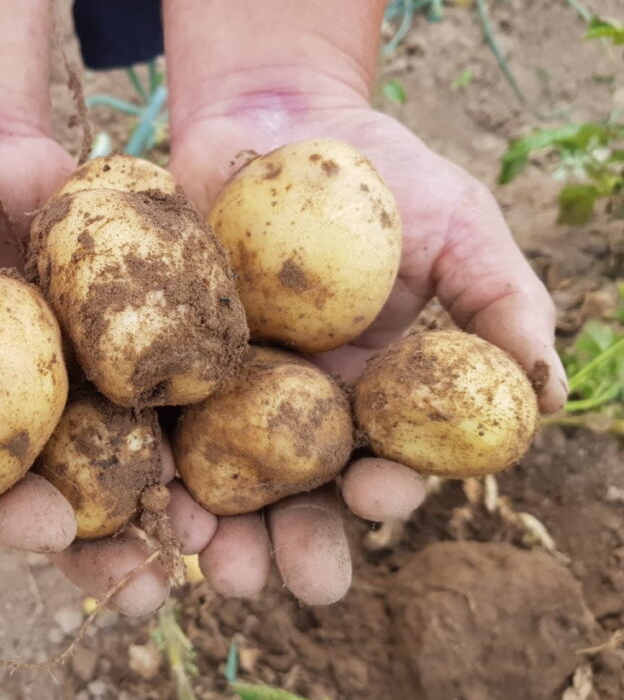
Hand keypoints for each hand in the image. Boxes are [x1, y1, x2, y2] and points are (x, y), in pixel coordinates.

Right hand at [0, 98, 205, 613]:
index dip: (6, 516)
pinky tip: (230, 451)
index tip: (52, 529)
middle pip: (55, 493)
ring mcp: (71, 380)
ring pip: (116, 457)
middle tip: (147, 583)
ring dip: (158, 503)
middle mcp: (9, 412)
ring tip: (205, 538)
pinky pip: (161, 389)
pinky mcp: (123, 340)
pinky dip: (192, 424)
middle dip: (100, 544)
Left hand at [157, 77, 566, 603]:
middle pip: (299, 498)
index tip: (377, 496)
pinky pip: (155, 423)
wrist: (272, 119)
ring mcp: (226, 389)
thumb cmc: (376, 174)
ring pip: (224, 483)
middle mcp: (296, 407)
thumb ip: (503, 305)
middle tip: (294, 580)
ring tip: (216, 565)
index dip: (382, 493)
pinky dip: (154, 466)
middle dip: (299, 546)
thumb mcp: (458, 227)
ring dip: (223, 535)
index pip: (380, 465)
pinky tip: (153, 496)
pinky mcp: (165, 361)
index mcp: (369, 394)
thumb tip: (546, 398)